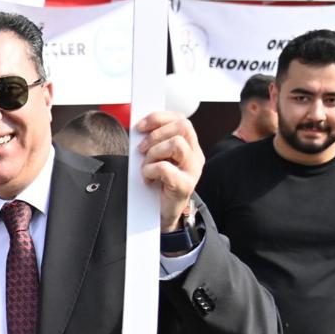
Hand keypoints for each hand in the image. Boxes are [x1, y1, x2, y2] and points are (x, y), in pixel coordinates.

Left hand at [135, 111, 202, 230]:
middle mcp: (195, 156)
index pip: (180, 119)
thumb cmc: (158, 185)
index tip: (140, 126)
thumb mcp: (156, 158)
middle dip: (156, 134)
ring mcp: (192, 171)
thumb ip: (154, 142)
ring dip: (154, 152)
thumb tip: (139, 128)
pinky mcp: (185, 185)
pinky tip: (148, 178)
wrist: (162, 214)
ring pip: (176, 144)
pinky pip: (165, 168)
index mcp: (190, 146)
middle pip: (182, 126)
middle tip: (142, 149)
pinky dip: (150, 170)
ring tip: (146, 166)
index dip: (159, 118)